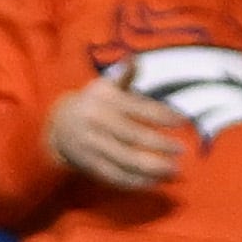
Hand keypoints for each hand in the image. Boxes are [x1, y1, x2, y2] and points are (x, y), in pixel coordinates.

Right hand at [46, 72, 189, 192]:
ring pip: (126, 160)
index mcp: (107, 101)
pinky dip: (135, 181)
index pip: (140, 108)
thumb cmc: (92, 104)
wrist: (58, 127)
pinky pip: (115, 176)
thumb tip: (135, 60)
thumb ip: (124, 76)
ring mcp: (94, 146)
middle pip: (135, 136)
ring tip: (173, 170)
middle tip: (181, 150)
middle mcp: (100, 123)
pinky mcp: (91, 165)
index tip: (183, 121)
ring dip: (152, 168)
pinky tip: (152, 182)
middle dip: (160, 145)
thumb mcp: (104, 87)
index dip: (163, 115)